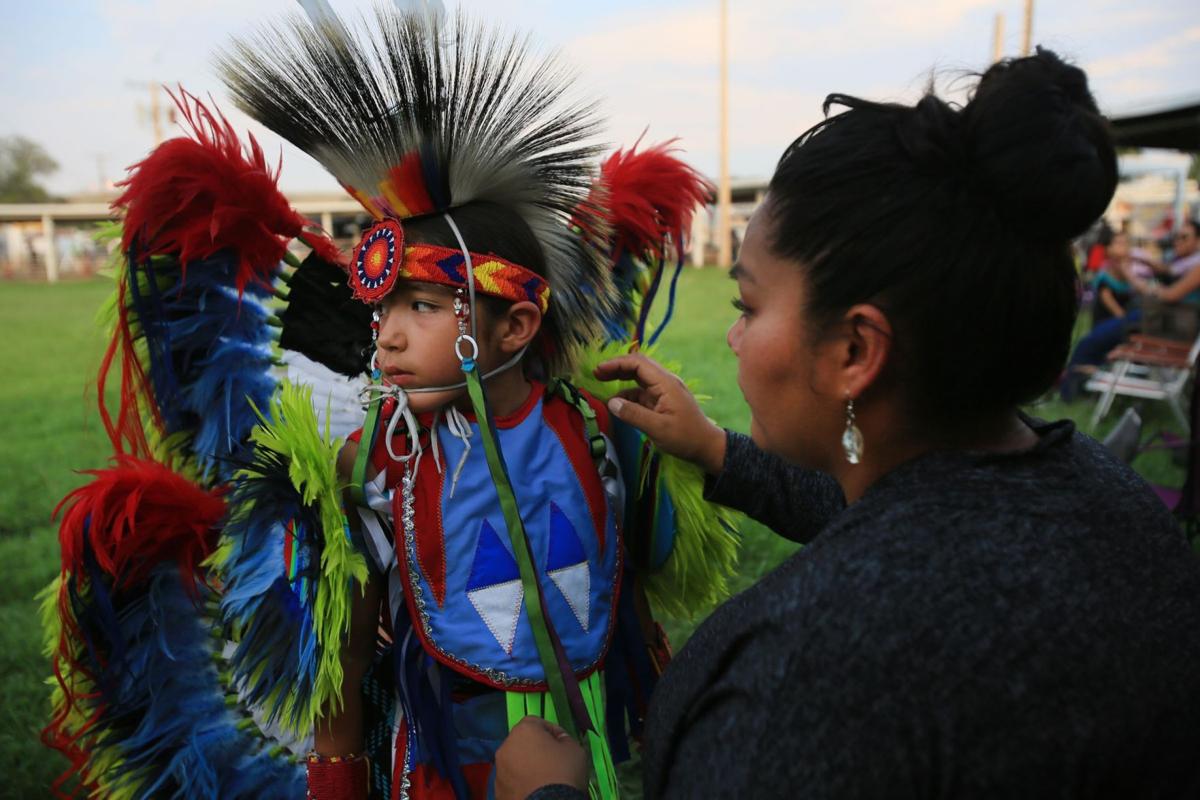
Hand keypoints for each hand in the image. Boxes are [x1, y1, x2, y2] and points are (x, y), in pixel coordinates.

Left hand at [494, 716, 587, 799]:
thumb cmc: (563, 773)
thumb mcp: (575, 749)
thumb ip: (564, 739)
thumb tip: (558, 741)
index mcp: (523, 731)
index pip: (536, 722)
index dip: (551, 730)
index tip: (562, 742)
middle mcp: (505, 747)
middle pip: (522, 742)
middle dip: (535, 748)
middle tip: (552, 760)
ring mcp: (499, 771)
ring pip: (514, 762)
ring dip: (526, 766)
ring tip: (542, 779)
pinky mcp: (498, 791)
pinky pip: (511, 781)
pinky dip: (521, 783)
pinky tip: (534, 791)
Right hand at [594, 353, 726, 474]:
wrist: (706, 447)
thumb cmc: (685, 438)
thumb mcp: (658, 429)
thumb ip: (633, 415)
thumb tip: (611, 403)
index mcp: (666, 384)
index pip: (638, 363)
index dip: (616, 363)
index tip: (598, 371)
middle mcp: (665, 383)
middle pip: (638, 366)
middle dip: (617, 367)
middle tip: (597, 374)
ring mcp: (664, 392)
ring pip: (639, 378)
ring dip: (621, 379)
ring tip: (602, 384)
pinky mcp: (662, 402)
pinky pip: (642, 392)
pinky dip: (628, 394)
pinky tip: (618, 403)